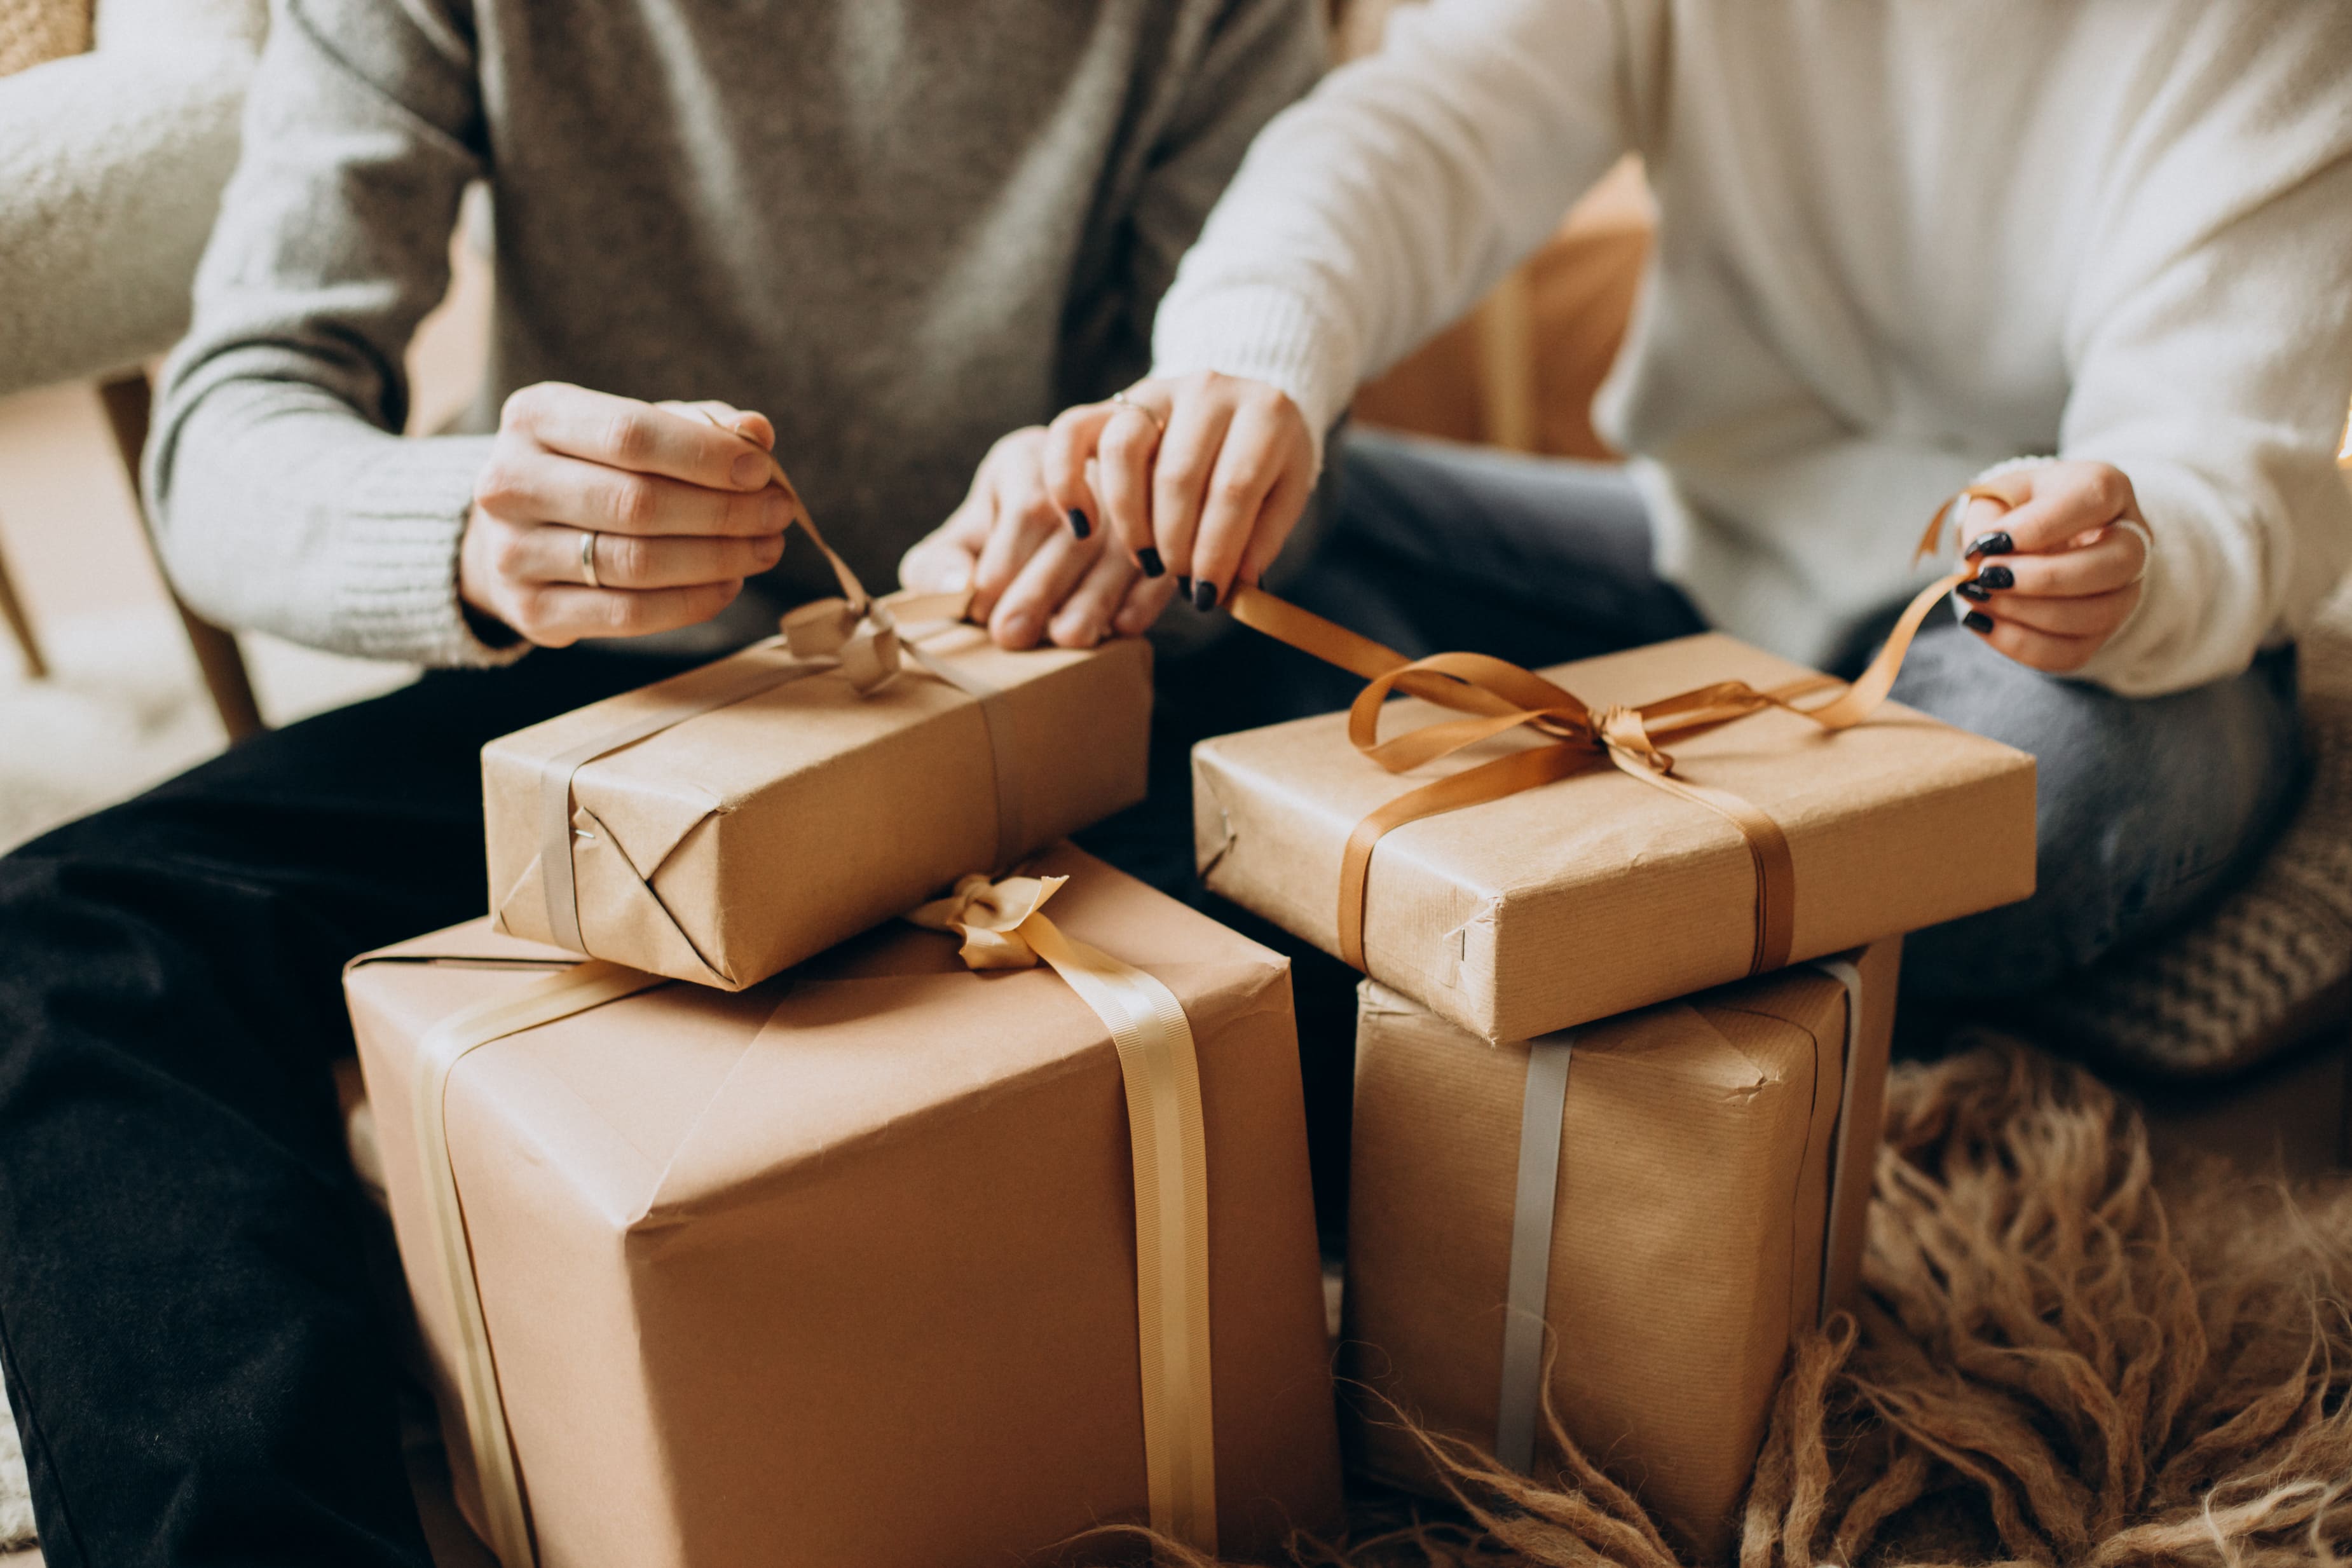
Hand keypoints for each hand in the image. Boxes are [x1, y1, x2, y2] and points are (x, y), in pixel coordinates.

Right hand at [459, 383, 790, 646]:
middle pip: (637, 503)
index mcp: (534, 417)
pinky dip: (691, 603)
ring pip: (636, 563)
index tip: (761, 470)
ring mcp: (513, 553)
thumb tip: (757, 431)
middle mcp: (510, 483)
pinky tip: (728, 584)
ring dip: (718, 559)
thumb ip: (697, 424)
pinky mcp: (532, 612)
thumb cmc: (594, 468)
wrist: (518, 531)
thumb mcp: (635, 429)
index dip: (705, 455)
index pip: (630, 434)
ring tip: (765, 548)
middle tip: (777, 514)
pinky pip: (628, 615)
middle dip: (723, 511)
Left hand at [900, 426, 1175, 647]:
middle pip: (1073, 529)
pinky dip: (1146, 597)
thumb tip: (956, 587)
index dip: (1005, 562)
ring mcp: (1135, 494)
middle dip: (1042, 588)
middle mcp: (1085, 464)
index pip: (1026, 507)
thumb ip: (939, 564)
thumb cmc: (998, 543)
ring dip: (1095, 597)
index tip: (982, 610)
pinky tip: (1123, 628)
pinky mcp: (1168, 527)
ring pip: (1123, 545)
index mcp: (1027, 459)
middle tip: (1014, 636)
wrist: (1059, 530)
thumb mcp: (961, 543)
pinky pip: (1163, 560)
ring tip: (1068, 639)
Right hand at [1041, 371, 1315, 613]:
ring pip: (1123, 451)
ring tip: (1148, 562)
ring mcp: (1157, 391)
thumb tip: (1233, 581)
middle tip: (1179, 581)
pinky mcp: (1112, 402)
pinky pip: (1071, 432)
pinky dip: (1066, 481)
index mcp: (1265, 412)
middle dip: (1175, 544)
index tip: (1208, 595)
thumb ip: (1262, 537)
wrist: (1241, 411)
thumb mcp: (1283, 495)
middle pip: (1177, 476)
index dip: (1217, 549)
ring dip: (1130, 521)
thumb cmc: (1265, 463)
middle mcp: (1208, 390)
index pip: (1235, 487)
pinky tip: (1082, 525)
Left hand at [1950, 461, 2149, 672]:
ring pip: (2098, 615)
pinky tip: (1984, 624)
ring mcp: (2125, 590)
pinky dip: (2021, 644)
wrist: (2029, 541)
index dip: (2040, 526)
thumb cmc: (2015, 511)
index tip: (1987, 543)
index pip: (2095, 499)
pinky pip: (2073, 652)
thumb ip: (1986, 518)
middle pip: (2116, 565)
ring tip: (1978, 598)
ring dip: (2028, 614)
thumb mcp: (1995, 496)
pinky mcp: (2103, 631)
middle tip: (1985, 576)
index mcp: (2108, 488)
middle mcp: (2132, 539)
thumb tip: (1979, 556)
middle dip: (2043, 578)